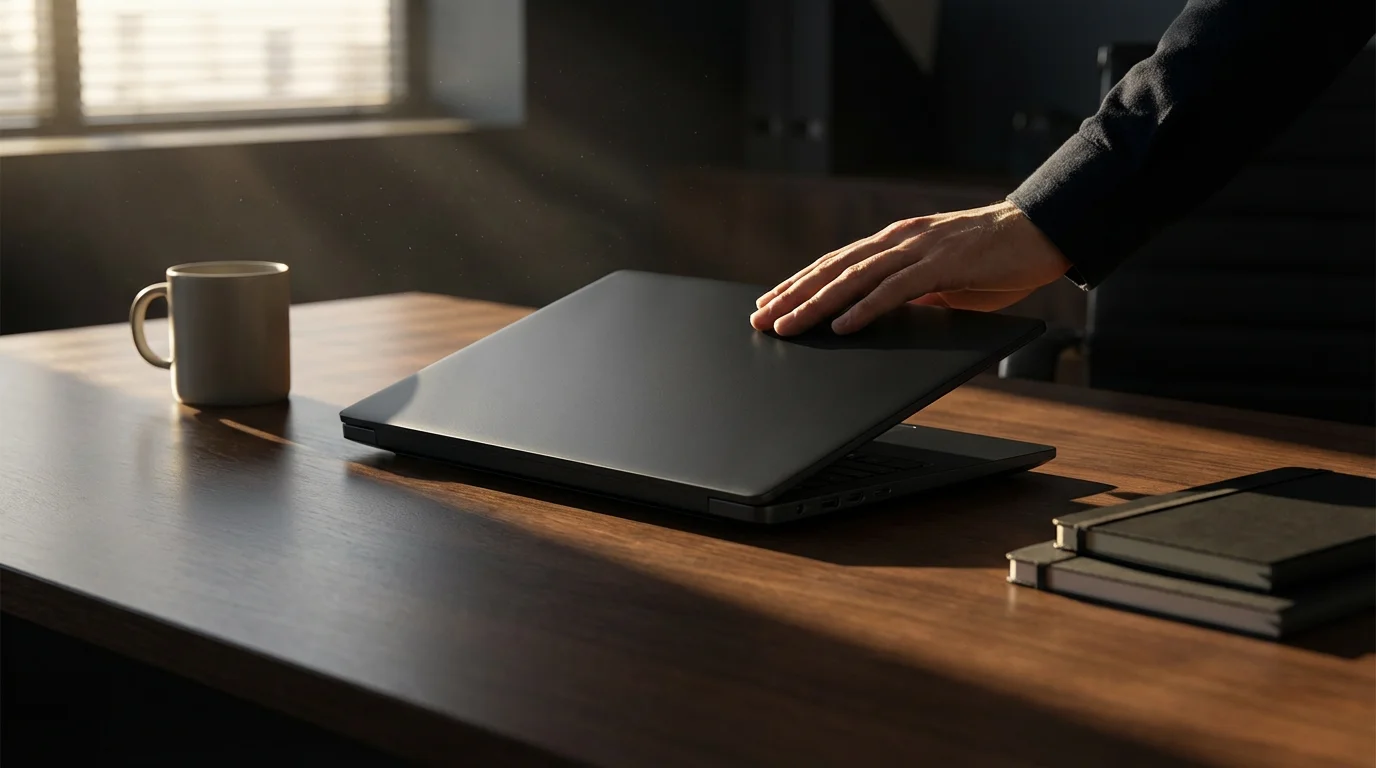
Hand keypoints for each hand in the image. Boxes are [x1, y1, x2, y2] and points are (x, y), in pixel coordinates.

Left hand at [749, 201, 1071, 335]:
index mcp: (895, 243)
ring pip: (854, 278)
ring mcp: (918, 249)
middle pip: (833, 270)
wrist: (1041, 232)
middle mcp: (899, 240)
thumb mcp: (940, 281)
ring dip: (816, 304)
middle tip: (761, 319)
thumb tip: (879, 315)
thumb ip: (908, 293)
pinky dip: (865, 307)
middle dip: (793, 296)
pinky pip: (895, 288)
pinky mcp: (942, 263)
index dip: (799, 284)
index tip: (770, 303)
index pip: (836, 264)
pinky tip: (842, 324)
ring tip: (788, 325)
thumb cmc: (994, 259)